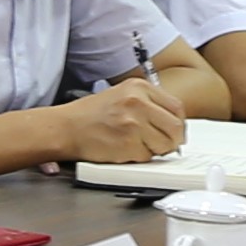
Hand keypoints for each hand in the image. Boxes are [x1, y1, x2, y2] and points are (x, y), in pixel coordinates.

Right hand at [56, 77, 186, 166]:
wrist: (66, 127)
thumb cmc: (91, 114)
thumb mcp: (123, 95)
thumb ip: (149, 104)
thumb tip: (174, 123)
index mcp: (140, 87)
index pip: (177, 108)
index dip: (178, 124)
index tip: (173, 132)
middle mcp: (138, 102)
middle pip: (176, 128)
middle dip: (173, 141)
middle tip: (163, 145)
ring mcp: (133, 123)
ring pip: (164, 145)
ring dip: (155, 150)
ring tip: (137, 144)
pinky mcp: (127, 144)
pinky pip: (147, 158)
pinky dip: (139, 158)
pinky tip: (124, 149)